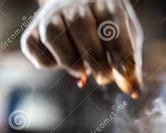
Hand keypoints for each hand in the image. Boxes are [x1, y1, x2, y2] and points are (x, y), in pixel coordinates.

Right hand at [21, 0, 142, 95]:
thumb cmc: (107, 28)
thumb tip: (133, 90)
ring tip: (82, 70)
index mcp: (103, 1)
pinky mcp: (32, 31)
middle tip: (104, 76)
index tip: (125, 71)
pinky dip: (48, 63)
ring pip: (53, 35)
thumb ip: (130, 62)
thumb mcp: (126, 38)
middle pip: (80, 25)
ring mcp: (49, 15)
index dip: (119, 48)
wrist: (75, 8)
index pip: (111, 20)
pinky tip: (63, 63)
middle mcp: (74, 4)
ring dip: (70, 61)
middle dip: (96, 59)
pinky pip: (35, 48)